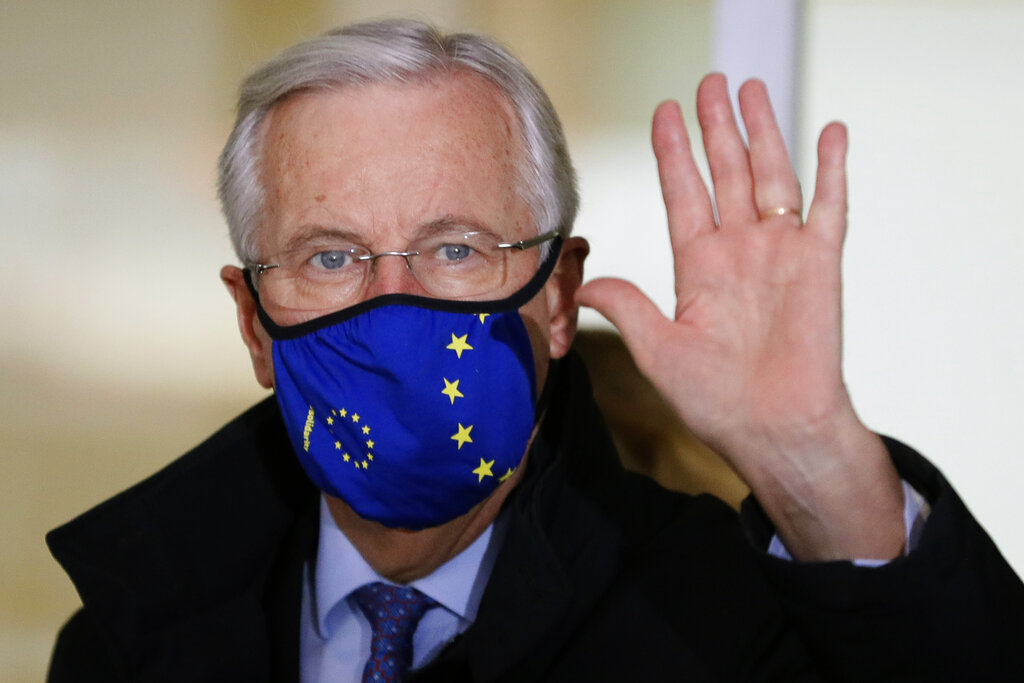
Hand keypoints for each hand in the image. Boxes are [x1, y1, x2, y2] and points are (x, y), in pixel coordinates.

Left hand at [576, 74, 905, 560]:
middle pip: (725, 173)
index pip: (683, 193)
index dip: (673, 153)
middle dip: (715, 128)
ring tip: (752, 89)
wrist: (773, 430)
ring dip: (763, 132)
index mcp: (698, 267)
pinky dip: (832, 168)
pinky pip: (829, 205)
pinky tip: (830, 131)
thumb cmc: (716, 401)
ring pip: (771, 176)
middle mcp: (738, 251)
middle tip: (709, 82)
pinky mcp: (820, 263)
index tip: (664, 112)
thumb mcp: (658, 349)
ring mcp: (780, 253)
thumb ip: (627, 306)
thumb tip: (584, 283)